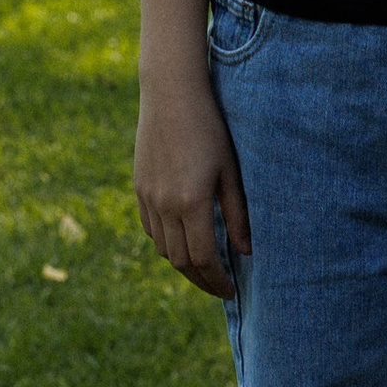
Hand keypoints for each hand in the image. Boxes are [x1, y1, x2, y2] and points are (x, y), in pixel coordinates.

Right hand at [134, 69, 250, 296]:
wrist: (170, 95)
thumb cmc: (210, 128)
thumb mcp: (230, 170)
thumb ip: (238, 214)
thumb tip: (246, 252)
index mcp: (192, 202)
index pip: (204, 259)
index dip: (218, 281)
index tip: (232, 291)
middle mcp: (165, 205)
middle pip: (181, 261)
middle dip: (202, 280)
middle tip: (220, 287)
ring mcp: (148, 197)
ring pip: (164, 249)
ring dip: (184, 265)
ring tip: (205, 267)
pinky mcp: (140, 188)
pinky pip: (151, 230)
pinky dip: (167, 244)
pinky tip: (183, 241)